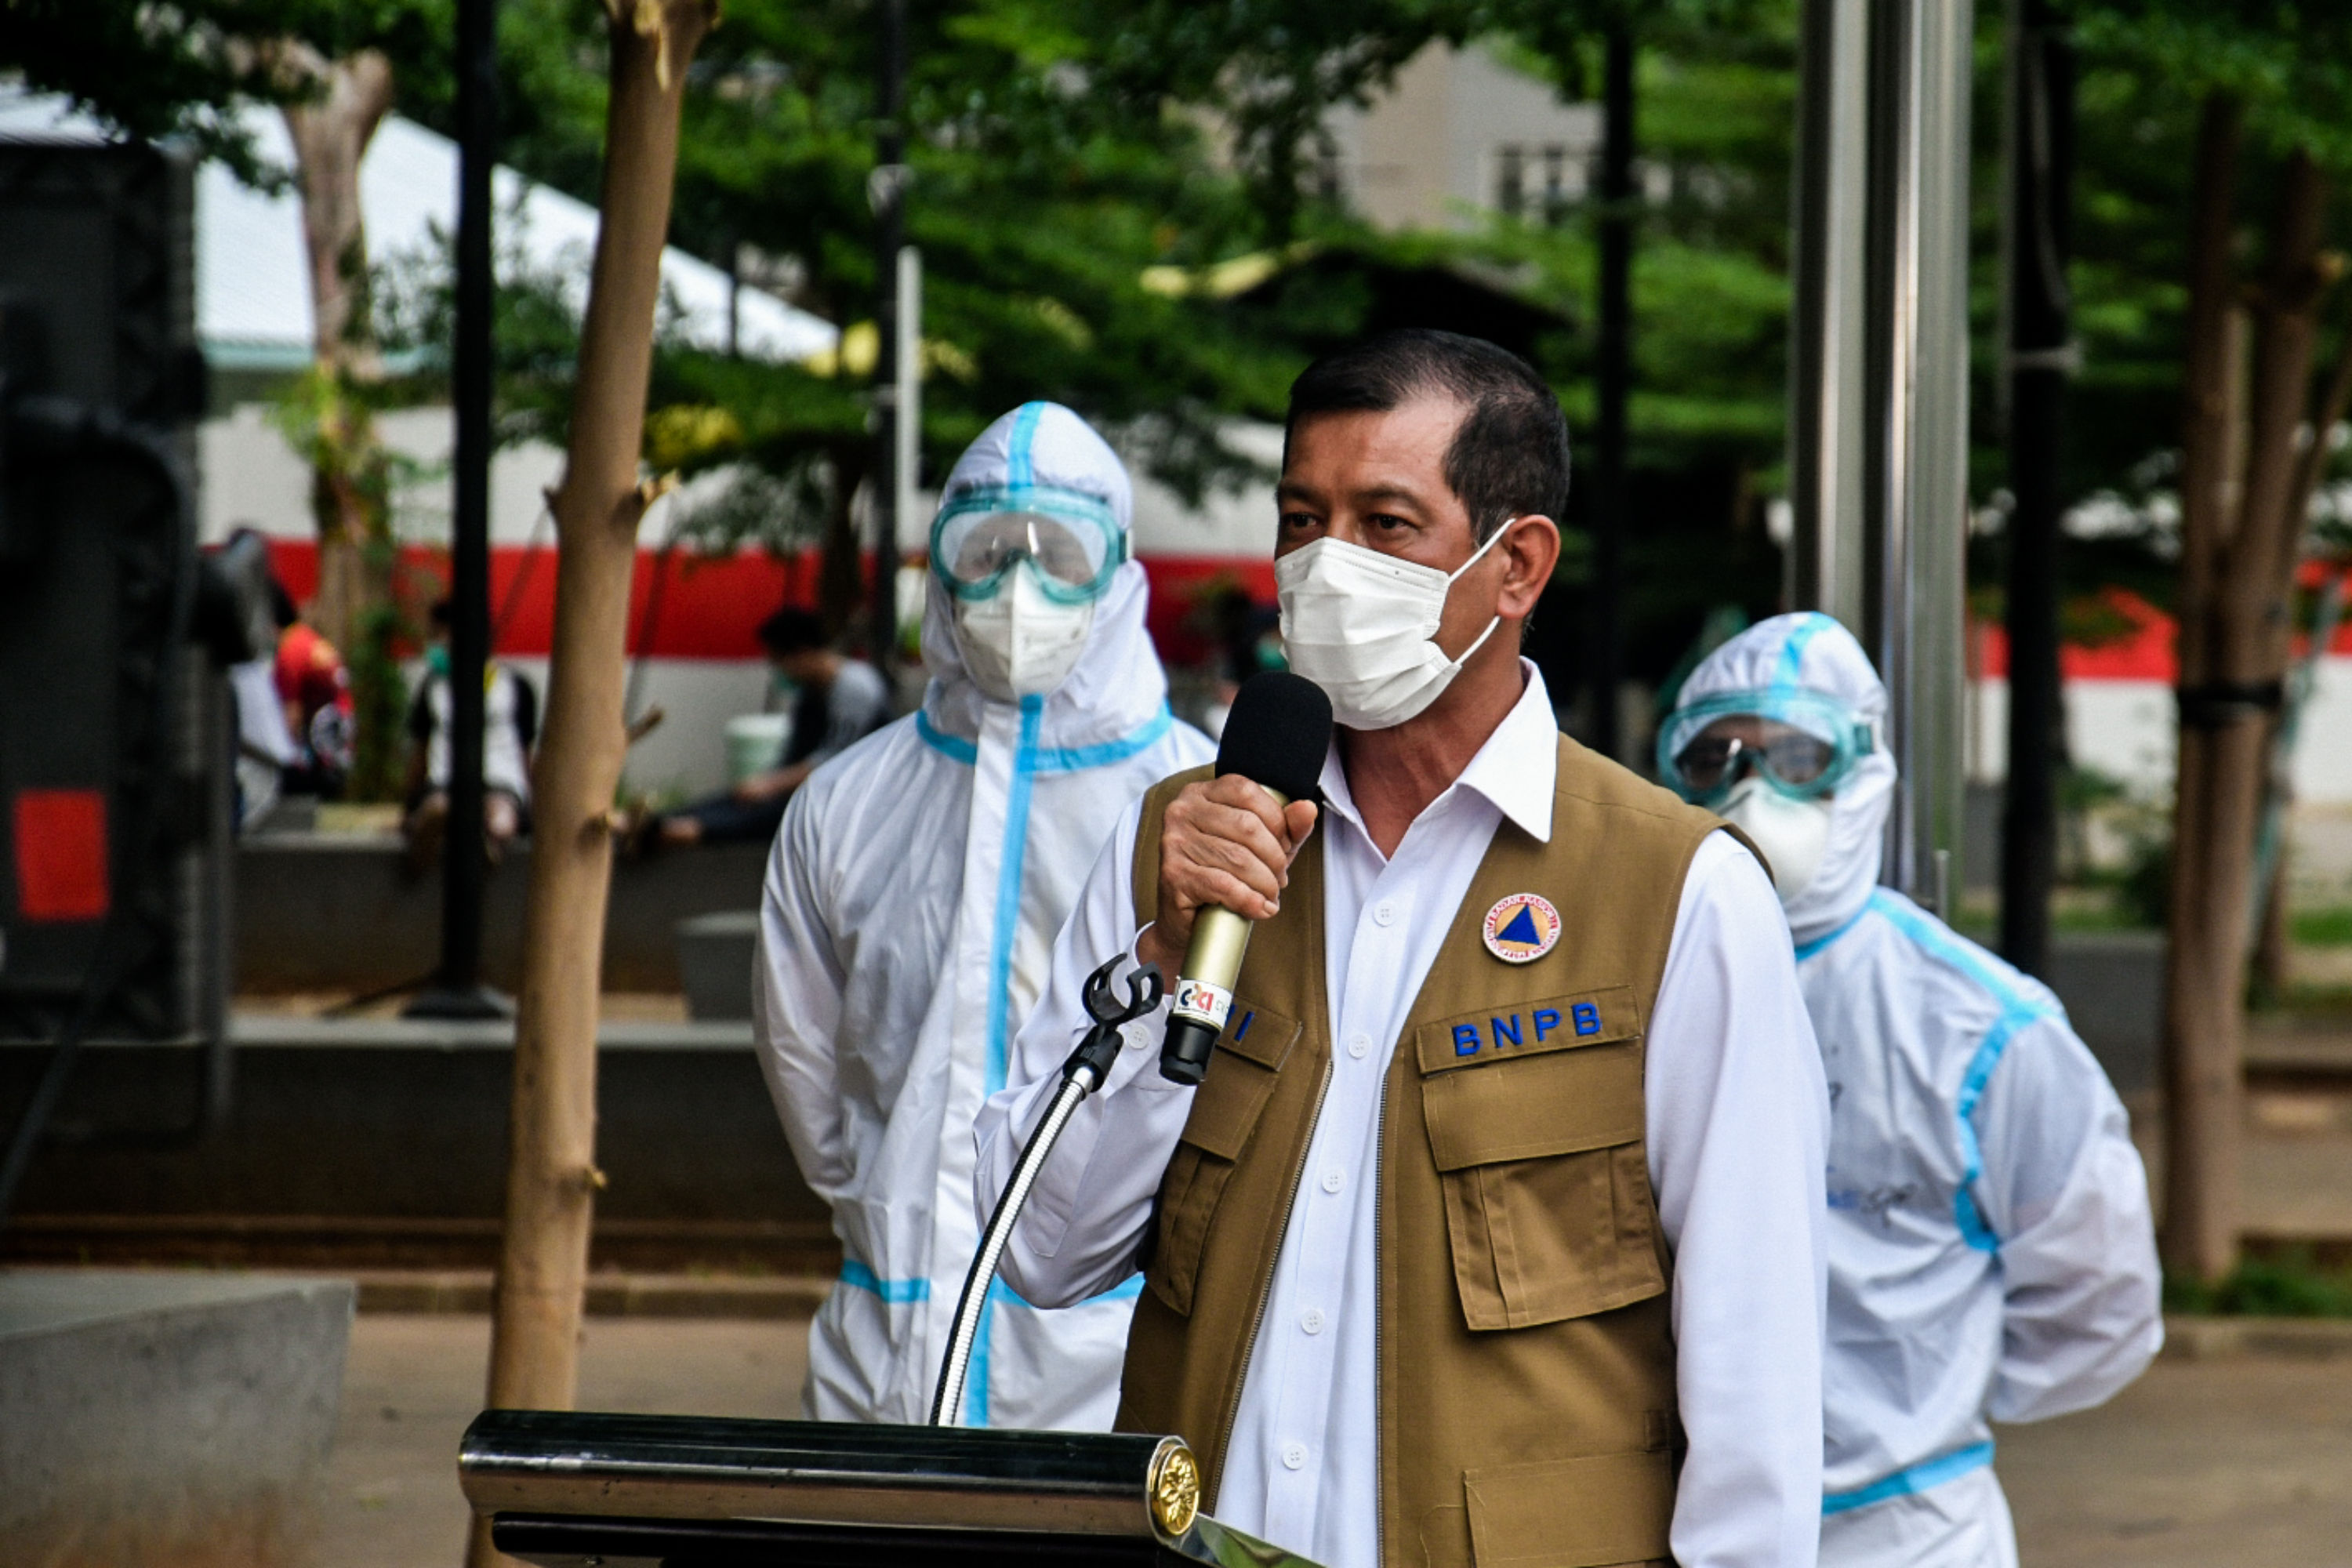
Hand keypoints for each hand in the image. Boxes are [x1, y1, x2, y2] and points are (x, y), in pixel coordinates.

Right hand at [1136, 776, 1318, 977]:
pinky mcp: (1173, 875)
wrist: (1187, 920)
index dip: (1276, 820)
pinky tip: (1259, 908)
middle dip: (1274, 858)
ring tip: (1269, 895)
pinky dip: (1250, 900)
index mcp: (1201, 793)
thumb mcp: (1262, 846)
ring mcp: (1173, 843)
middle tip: (1278, 878)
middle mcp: (1182, 812)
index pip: (1246, 791)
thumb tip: (1307, 809)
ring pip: (1238, 858)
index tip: (1285, 846)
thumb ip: (1288, 827)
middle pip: (1247, 826)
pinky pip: (1224, 885)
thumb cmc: (1224, 874)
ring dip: (1265, 883)